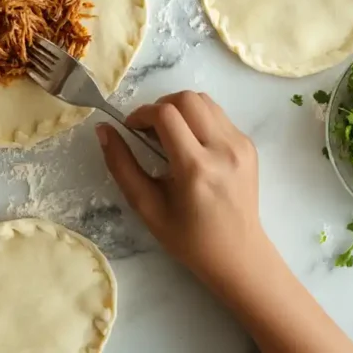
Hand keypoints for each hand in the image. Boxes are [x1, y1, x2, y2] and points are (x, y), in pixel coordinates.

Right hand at [97, 91, 264, 286]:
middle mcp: (223, 149)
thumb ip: (121, 165)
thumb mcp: (146, 206)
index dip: (142, 114)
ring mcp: (241, 145)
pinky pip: (218, 116)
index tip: (131, 129)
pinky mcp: (249, 146)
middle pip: (187, 98)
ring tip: (170, 135)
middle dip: (161, 106)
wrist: (237, 255)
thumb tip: (103, 129)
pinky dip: (198, 120)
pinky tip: (191, 145)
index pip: (166, 114)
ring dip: (180, 109)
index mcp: (195, 168)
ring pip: (204, 101)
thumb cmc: (187, 237)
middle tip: (150, 130)